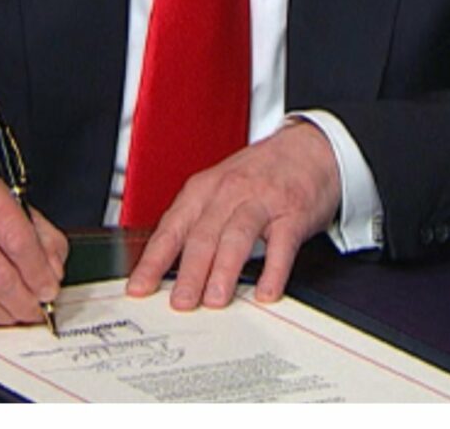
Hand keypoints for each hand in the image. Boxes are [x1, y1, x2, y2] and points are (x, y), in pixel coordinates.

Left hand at [126, 120, 340, 309]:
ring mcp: (263, 201)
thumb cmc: (261, 172)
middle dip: (189, 272)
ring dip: (224, 269)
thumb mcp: (221, 185)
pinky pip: (282, 244)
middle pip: (204, 234)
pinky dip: (274, 270)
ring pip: (237, 235)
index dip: (155, 260)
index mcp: (205, 188)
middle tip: (180, 302)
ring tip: (215, 300)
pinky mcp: (293, 213)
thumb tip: (169, 267)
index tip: (139, 287)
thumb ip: (198, 221)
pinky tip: (266, 292)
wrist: (309, 147)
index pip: (173, 227)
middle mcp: (230, 192)